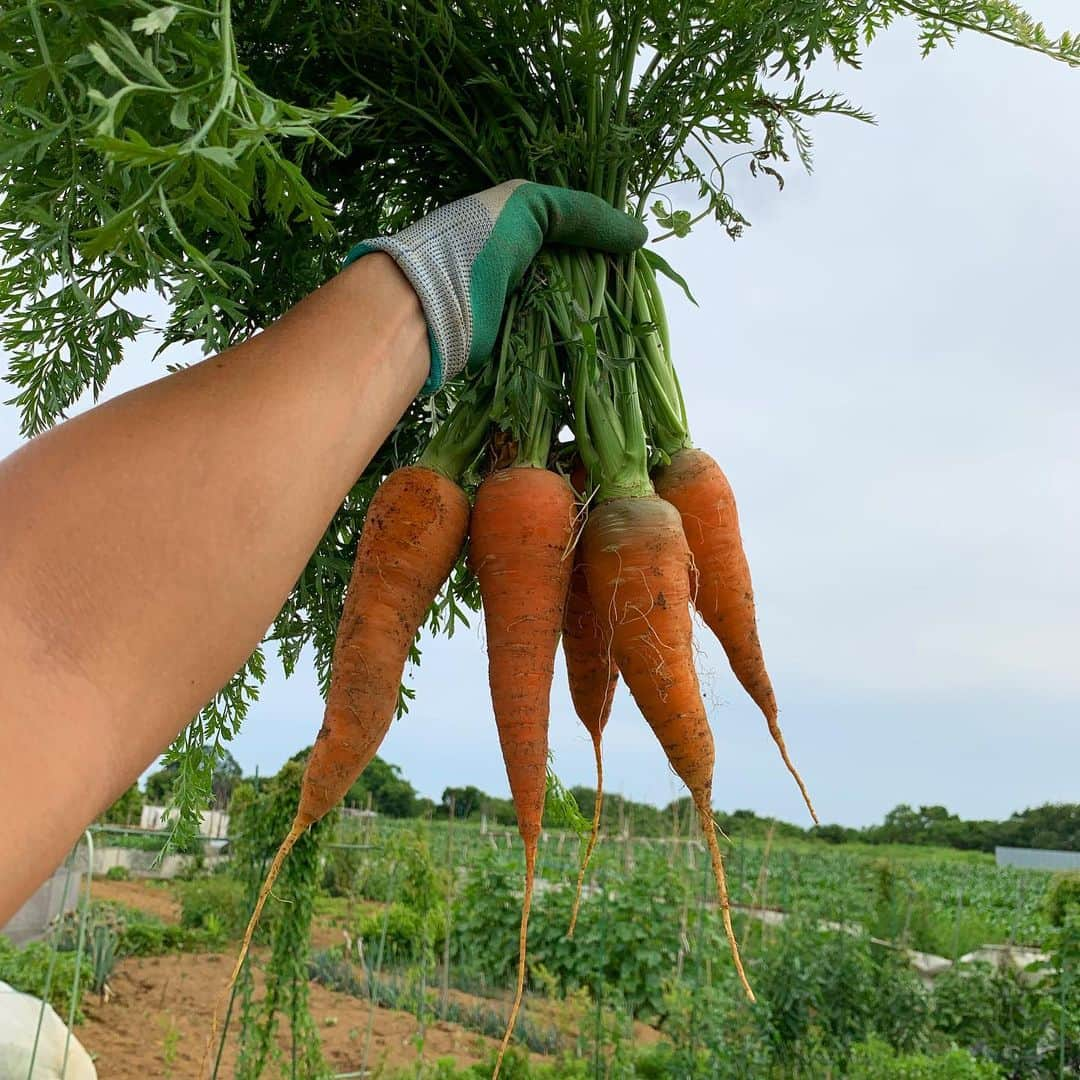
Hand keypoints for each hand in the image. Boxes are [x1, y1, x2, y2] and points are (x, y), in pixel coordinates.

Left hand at [344, 181, 647, 392]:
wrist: (430, 300)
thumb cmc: (476, 238)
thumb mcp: (533, 206)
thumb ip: (586, 213)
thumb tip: (640, 236)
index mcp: (522, 227)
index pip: (578, 234)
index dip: (608, 243)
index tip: (638, 257)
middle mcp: (522, 264)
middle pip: (579, 274)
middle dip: (607, 283)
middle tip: (638, 292)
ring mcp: (519, 304)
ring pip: (573, 310)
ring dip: (597, 316)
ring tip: (630, 318)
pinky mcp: (517, 342)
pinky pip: (556, 340)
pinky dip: (578, 341)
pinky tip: (605, 340)